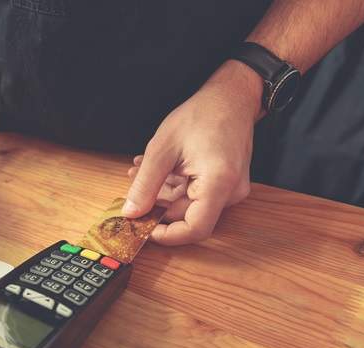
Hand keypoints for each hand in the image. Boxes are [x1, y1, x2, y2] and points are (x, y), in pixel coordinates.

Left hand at [123, 60, 262, 245]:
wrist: (231, 96)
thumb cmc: (203, 114)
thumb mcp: (163, 148)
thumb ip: (145, 185)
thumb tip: (132, 213)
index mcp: (219, 183)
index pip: (195, 228)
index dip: (168, 235)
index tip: (144, 229)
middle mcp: (231, 191)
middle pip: (188, 216)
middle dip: (157, 207)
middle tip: (133, 192)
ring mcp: (231, 189)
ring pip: (189, 205)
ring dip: (162, 194)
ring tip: (138, 173)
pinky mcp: (226, 184)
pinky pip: (196, 194)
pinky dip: (174, 186)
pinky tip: (155, 171)